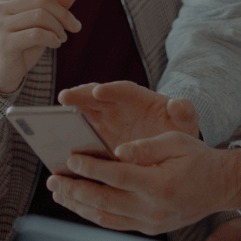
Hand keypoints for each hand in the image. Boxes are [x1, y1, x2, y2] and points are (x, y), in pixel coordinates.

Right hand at [0, 0, 81, 94]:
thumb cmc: (20, 45)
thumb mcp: (37, 22)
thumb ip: (54, 4)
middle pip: (41, 0)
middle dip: (64, 13)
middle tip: (75, 26)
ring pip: (40, 16)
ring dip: (58, 27)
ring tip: (62, 37)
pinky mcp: (3, 44)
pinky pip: (37, 34)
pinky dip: (52, 38)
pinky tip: (55, 44)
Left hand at [46, 133, 240, 234]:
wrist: (219, 187)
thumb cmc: (198, 158)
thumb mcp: (177, 142)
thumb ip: (147, 147)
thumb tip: (118, 151)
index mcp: (160, 185)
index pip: (117, 177)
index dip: (91, 168)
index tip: (70, 159)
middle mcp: (152, 210)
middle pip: (104, 202)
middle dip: (75, 190)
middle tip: (54, 179)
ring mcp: (149, 223)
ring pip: (105, 218)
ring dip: (78, 206)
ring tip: (58, 192)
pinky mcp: (147, 229)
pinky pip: (113, 223)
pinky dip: (92, 213)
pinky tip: (78, 202)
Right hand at [58, 80, 198, 150]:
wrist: (172, 150)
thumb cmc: (178, 130)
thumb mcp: (186, 121)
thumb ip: (184, 111)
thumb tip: (177, 103)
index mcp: (140, 99)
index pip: (125, 90)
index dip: (112, 89)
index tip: (99, 91)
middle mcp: (119, 106)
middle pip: (97, 97)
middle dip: (81, 96)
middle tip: (65, 97)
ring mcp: (106, 122)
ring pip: (85, 114)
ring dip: (70, 114)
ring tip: (53, 119)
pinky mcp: (98, 138)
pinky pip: (81, 135)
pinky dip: (71, 139)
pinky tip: (58, 149)